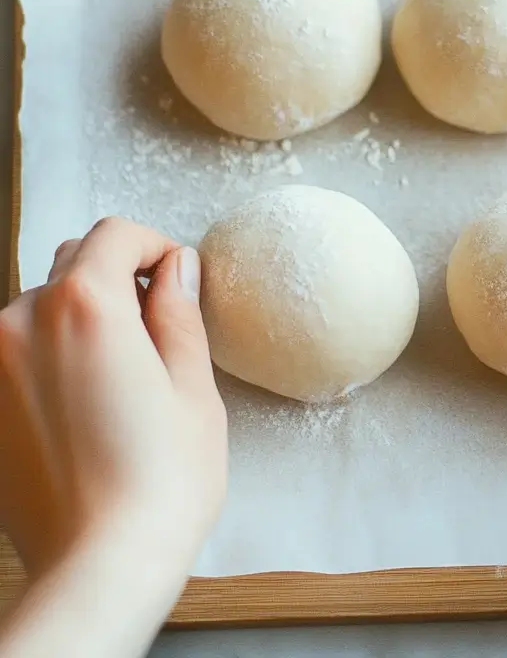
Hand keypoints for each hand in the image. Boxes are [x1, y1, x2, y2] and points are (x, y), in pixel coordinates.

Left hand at [0, 218, 226, 657]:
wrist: (99, 567)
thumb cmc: (160, 480)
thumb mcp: (192, 384)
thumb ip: (179, 311)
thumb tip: (178, 267)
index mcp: (85, 307)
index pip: (114, 235)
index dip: (155, 246)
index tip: (176, 280)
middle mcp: (23, 322)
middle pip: (73, 263)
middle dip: (118, 278)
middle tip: (156, 329)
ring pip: (42, 306)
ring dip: (82, 316)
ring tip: (120, 374)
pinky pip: (18, 349)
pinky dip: (51, 352)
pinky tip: (86, 402)